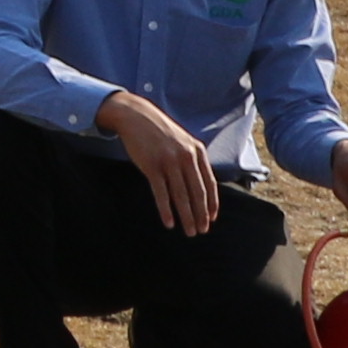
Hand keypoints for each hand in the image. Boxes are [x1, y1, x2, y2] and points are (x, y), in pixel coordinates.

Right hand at [98, 90, 221, 238]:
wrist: (136, 116)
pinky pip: (161, 193)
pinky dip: (166, 210)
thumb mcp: (183, 141)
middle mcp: (186, 157)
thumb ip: (193, 159)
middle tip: (201, 231)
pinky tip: (169, 223)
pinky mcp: (152, 166)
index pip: (210, 183)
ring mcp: (169, 161)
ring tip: (189, 232)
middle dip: (201, 214)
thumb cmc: (159, 131)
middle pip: (197, 192)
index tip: (212, 218)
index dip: (211, 203)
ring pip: (181, 196)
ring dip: (186, 216)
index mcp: (197, 151)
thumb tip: (201, 184)